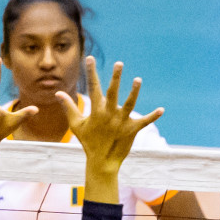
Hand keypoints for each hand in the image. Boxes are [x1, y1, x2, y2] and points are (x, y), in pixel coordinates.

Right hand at [55, 58, 161, 182]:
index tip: (90, 58)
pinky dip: (152, 116)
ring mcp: (121, 122)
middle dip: (115, 77)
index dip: (91, 72)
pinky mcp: (132, 130)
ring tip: (138, 79)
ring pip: (129, 104)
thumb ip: (69, 107)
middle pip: (112, 92)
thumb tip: (58, 93)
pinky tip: (161, 110)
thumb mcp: (76, 124)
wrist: (102, 161)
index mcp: (96, 111)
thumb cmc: (88, 141)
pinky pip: (144, 122)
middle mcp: (109, 114)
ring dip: (134, 92)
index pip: (93, 87)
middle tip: (119, 63)